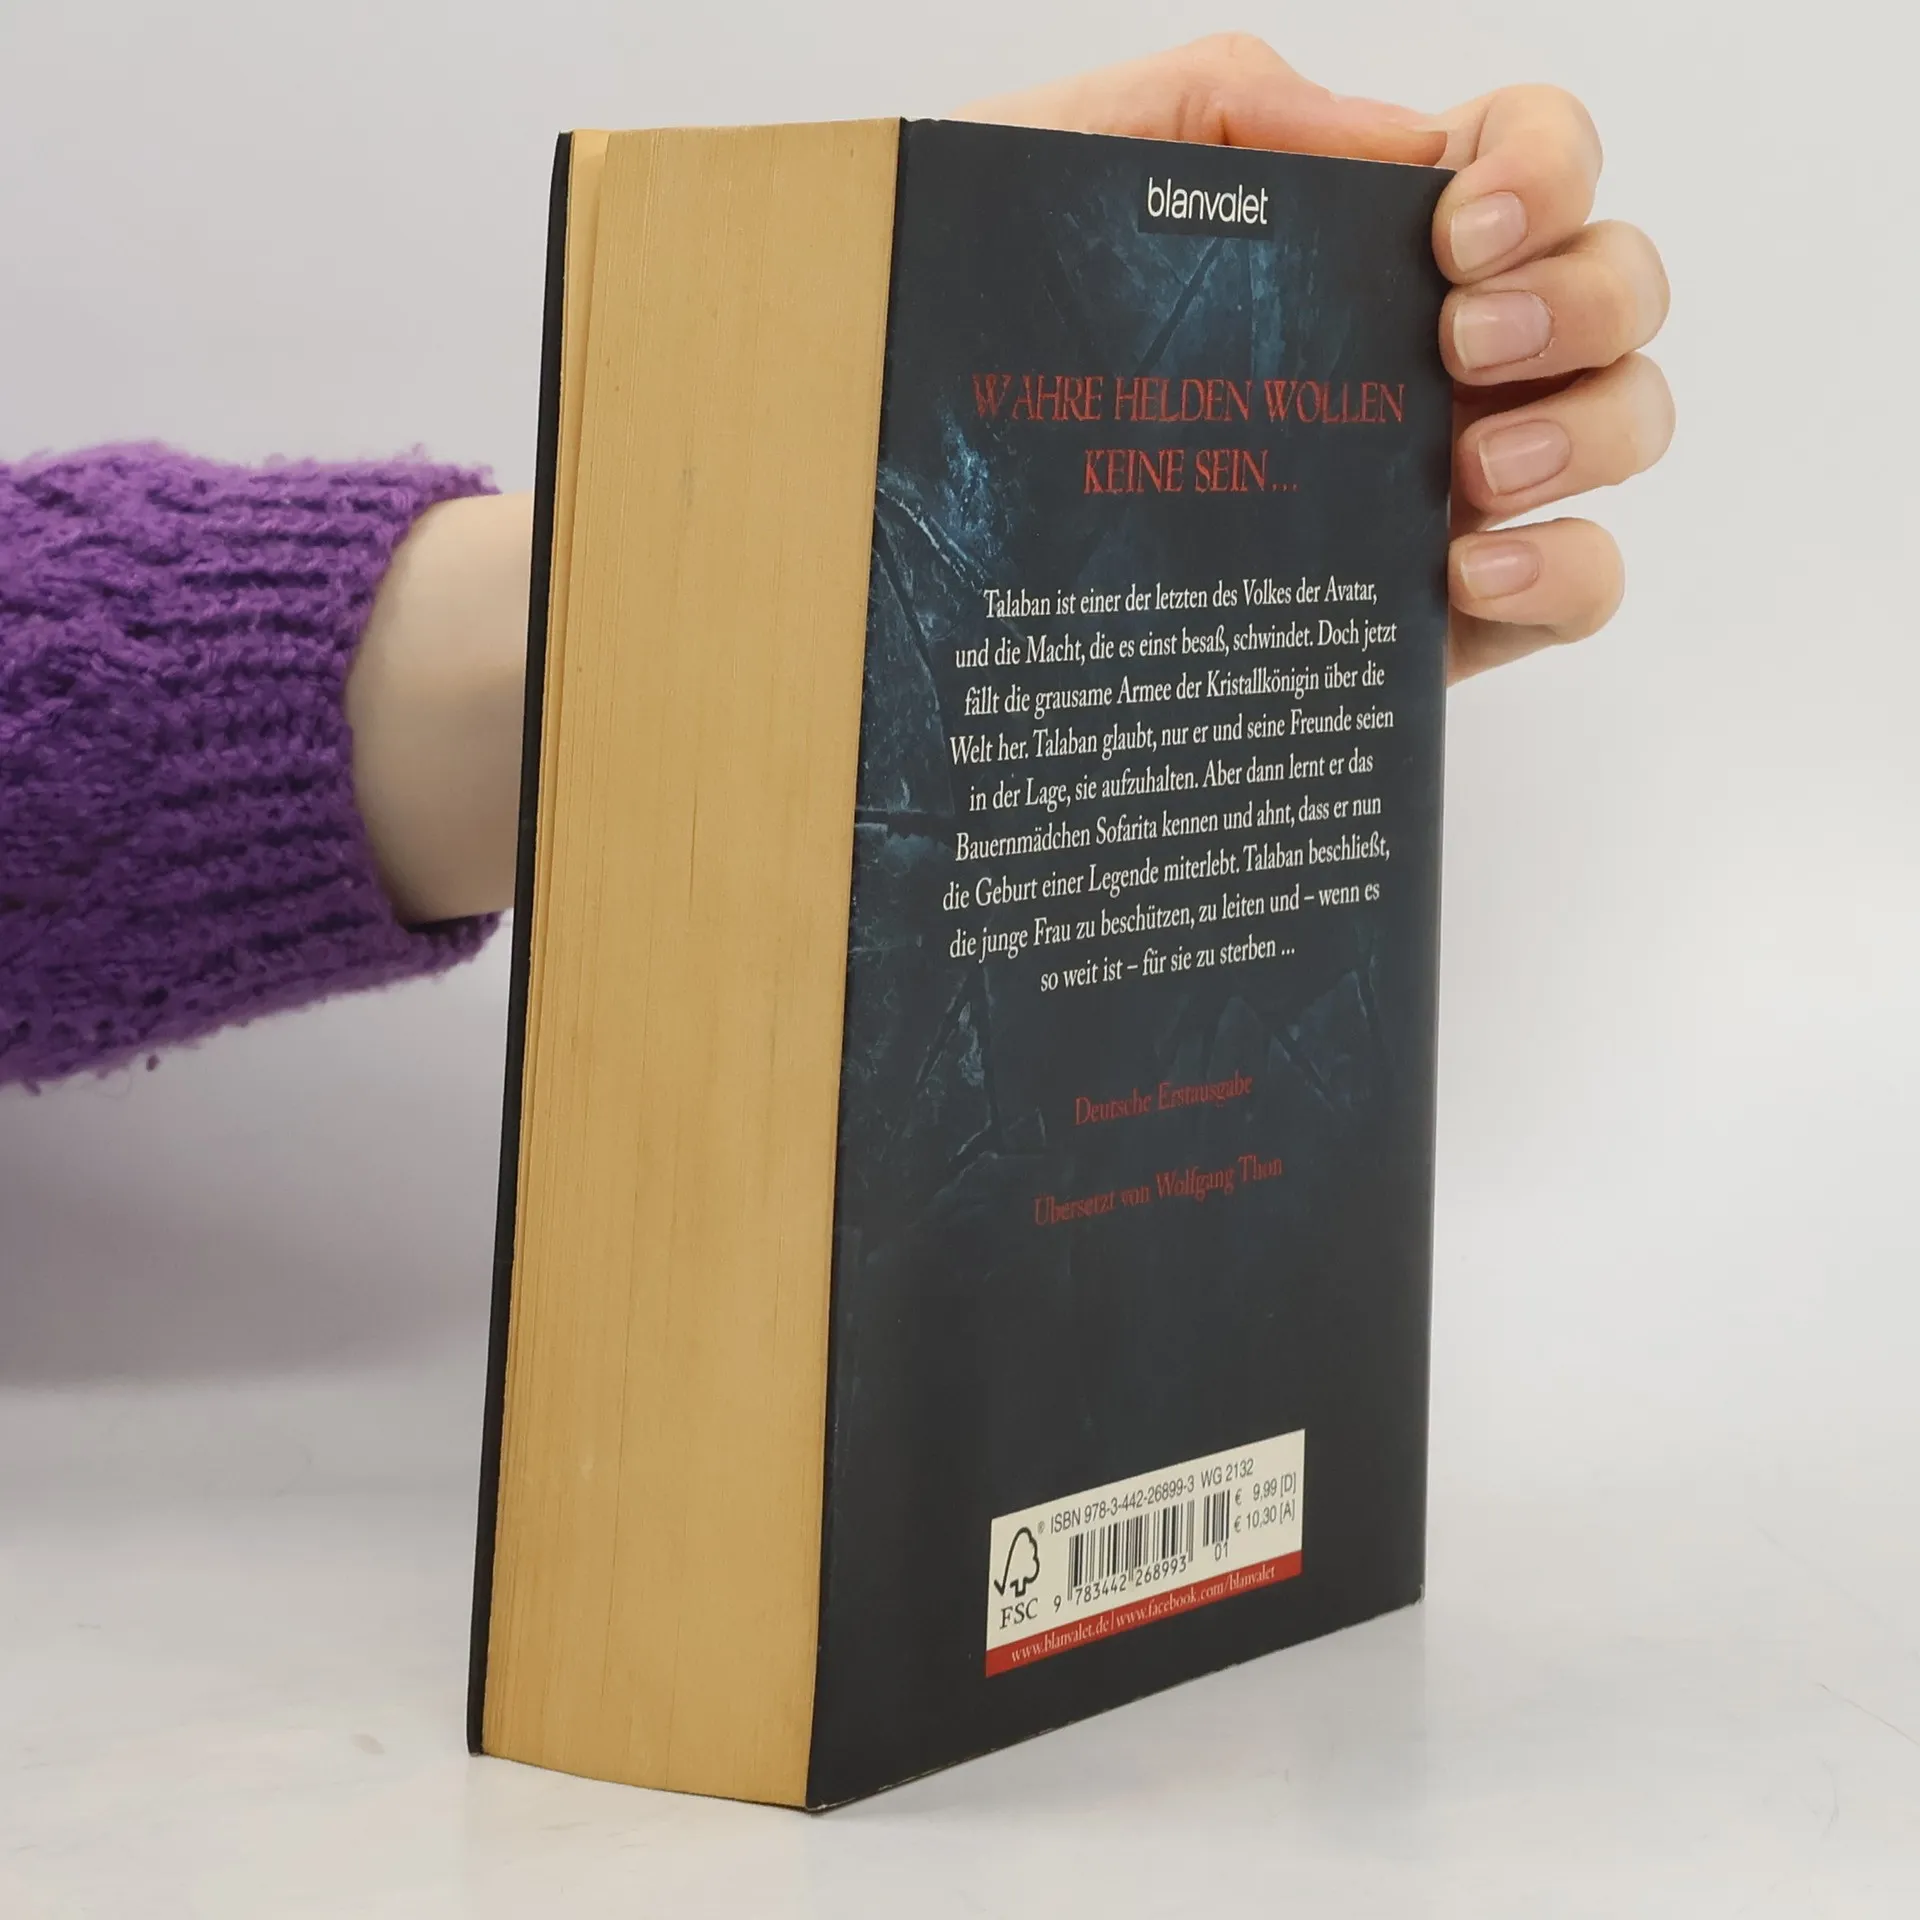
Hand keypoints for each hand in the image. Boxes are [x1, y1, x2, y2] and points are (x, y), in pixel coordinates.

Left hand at [960, 36, 1672, 682]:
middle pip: (1615, 289)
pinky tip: (1463, 571)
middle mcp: (1430, 357)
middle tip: (1459, 340)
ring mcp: (1444, 487)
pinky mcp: (1433, 617)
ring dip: (1592, 428)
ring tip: (1475, 469)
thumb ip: (1218, 107)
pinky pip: (1581, 587)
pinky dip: (1569, 569)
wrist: (905, 476)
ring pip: (1624, 424)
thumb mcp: (1068, 169)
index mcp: (1363, 242)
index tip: (1457, 230)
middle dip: (1579, 297)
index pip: (1528, 159)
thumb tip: (1390, 142)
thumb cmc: (988, 322)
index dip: (1544, 168)